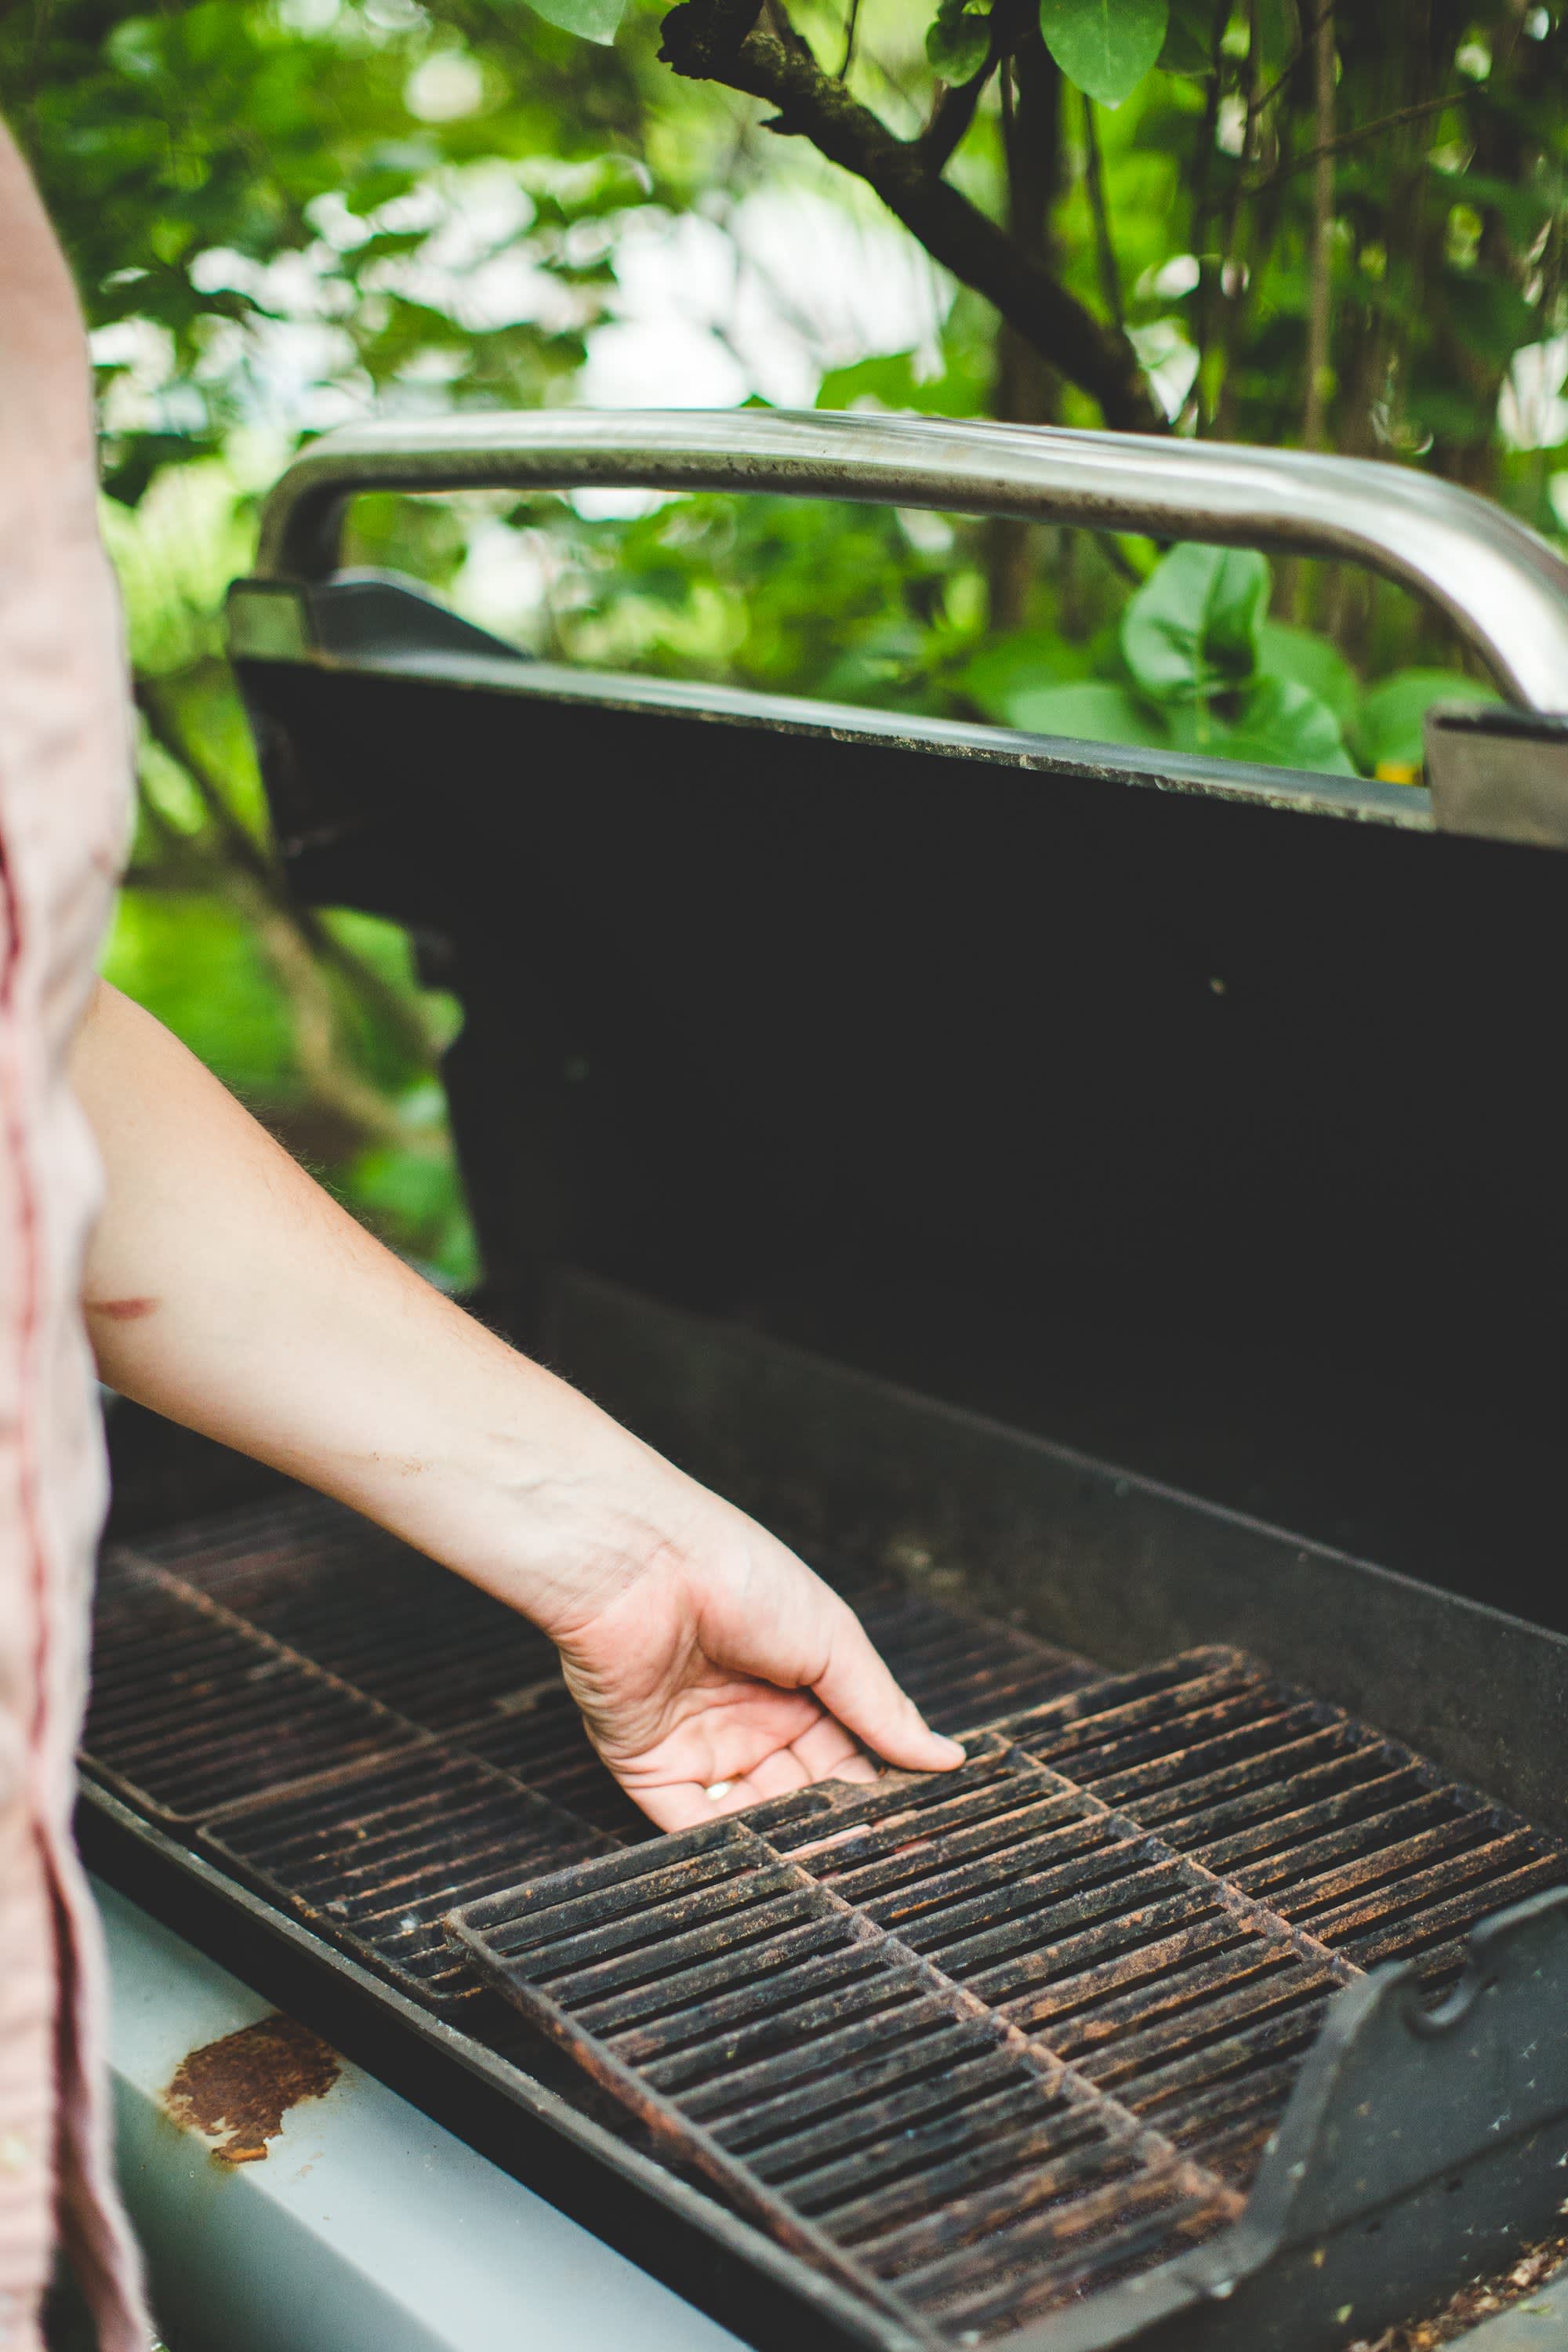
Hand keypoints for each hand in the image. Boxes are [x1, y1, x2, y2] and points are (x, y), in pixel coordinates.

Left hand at [538, 1482, 965, 1830]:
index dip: (873, 1789)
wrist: (642, 1564)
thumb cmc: (737, 1574)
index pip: (846, 1752)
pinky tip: (767, 1863)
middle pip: (801, 1791)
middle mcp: (750, 1715)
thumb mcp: (832, 1639)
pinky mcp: (648, 1767)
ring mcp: (699, 1743)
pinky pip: (688, 1825)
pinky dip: (725, 1848)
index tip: (906, 1827)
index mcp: (798, 1679)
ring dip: (786, 1843)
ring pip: (752, 1816)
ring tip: (826, 1866)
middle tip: (869, 1856)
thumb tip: (946, 1756)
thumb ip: (882, 1709)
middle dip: (832, 1824)